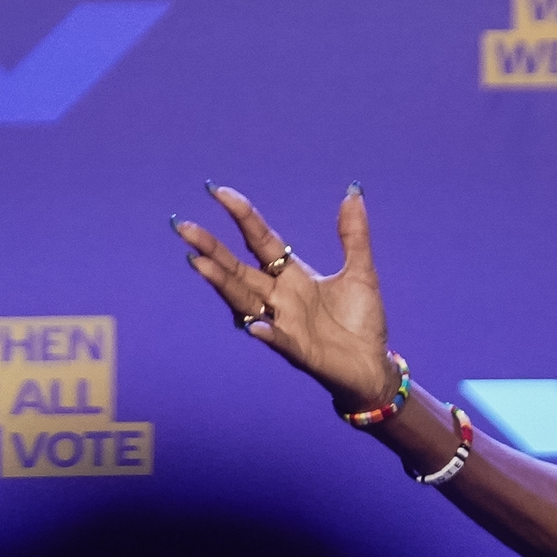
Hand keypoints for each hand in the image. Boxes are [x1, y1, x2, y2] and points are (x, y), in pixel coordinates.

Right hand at [172, 183, 398, 408]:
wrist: (372, 365)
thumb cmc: (361, 321)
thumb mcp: (361, 272)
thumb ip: (354, 235)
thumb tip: (354, 193)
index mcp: (292, 275)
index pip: (261, 240)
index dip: (242, 217)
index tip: (218, 191)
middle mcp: (280, 297)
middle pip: (238, 269)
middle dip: (212, 249)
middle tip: (184, 227)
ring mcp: (284, 324)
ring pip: (245, 301)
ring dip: (223, 284)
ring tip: (199, 264)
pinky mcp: (299, 352)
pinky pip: (279, 341)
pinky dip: (267, 333)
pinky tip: (254, 326)